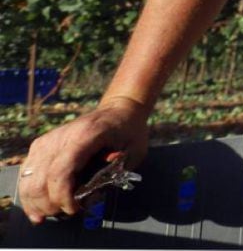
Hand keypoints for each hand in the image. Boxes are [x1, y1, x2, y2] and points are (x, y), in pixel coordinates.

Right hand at [17, 96, 149, 223]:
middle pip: (40, 179)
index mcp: (86, 135)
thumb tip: (90, 198)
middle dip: (50, 204)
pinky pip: (27, 172)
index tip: (75, 209)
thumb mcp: (134, 153)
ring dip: (36, 202)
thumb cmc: (130, 132)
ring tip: (51, 213)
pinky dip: (28, 192)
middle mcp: (61, 137)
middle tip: (67, 213)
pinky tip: (37, 207)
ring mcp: (48, 140)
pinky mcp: (41, 145)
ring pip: (28, 178)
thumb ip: (114, 175)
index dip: (63, 196)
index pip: (61, 172)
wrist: (119, 110)